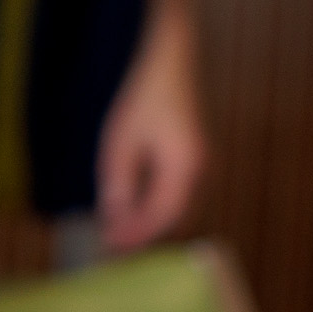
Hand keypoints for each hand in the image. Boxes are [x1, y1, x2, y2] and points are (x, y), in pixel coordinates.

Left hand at [95, 0, 206, 250]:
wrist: (170, 64)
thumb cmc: (143, 98)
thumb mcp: (120, 143)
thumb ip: (118, 184)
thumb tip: (114, 220)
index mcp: (184, 167)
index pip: (161, 217)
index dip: (135, 235)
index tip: (109, 246)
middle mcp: (200, 171)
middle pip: (174, 220)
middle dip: (144, 235)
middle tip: (111, 247)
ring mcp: (202, 166)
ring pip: (179, 211)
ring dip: (151, 224)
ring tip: (119, 232)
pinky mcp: (196, 161)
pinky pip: (180, 197)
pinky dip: (158, 209)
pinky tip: (134, 210)